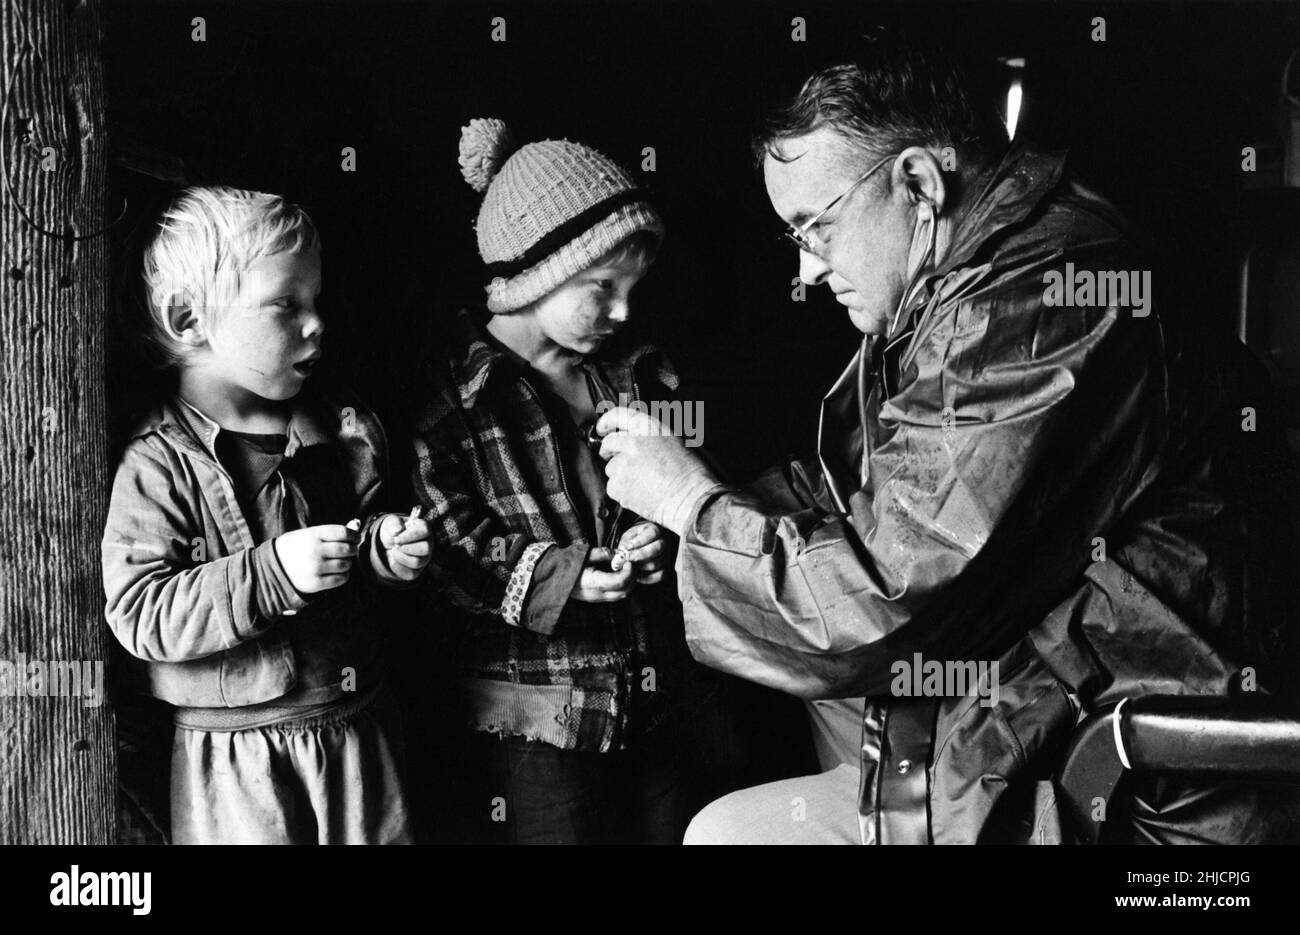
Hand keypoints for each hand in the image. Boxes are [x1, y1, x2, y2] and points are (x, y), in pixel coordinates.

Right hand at [274, 523, 358, 593]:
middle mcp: (315, 551)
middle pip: (347, 549)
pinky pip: (341, 579)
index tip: (356, 538)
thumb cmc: (296, 547)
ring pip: (346, 565)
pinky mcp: (316, 583)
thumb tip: (357, 525)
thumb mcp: (310, 534)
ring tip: (341, 561)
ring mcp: (315, 568)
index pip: (343, 533)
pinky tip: (338, 572)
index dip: (354, 536)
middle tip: (350, 551)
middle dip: (352, 550)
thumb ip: (332, 532)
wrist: (274, 567)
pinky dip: (344, 575)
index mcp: (313, 535)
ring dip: (348, 563)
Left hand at [376, 513, 431, 580]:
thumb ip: (393, 524)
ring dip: (400, 557)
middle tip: (396, 545)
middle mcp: (428, 544)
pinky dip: (397, 567)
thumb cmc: (393, 531)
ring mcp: (424, 559)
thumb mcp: (390, 523)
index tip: (396, 539)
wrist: (389, 546)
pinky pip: (410, 574)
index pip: (424, 531)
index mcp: (424, 528)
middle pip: (425, 549)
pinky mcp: (417, 571)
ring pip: (417, 562)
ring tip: (394, 551)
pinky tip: (393, 560)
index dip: (409, 536)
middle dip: (406, 548)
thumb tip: (397, 530)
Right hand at [570, 547, 635, 602]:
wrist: (550, 575)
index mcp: (593, 582)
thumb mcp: (584, 554)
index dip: (629, 571)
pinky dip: (621, 586)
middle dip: (632, 578)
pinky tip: (618, 574)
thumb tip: (618, 552)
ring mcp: (596, 598)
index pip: (620, 582)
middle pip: (624, 591)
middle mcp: (596, 594)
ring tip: (625, 568)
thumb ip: (603, 553)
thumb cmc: (565, 563)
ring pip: (621, 595)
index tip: (628, 561)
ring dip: (628, 583)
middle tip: (630, 564)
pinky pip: (614, 595)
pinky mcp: (595, 598)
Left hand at [596, 406, 718, 535]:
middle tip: (622, 462)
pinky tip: (640, 493)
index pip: (618, 415)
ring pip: (611, 467)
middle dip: (611, 451)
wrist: (691, 499)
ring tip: (643, 482)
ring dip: (621, 474)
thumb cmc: (689, 473)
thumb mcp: (674, 440)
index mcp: (649, 428)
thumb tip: (633, 437)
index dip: (606, 421)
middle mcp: (633, 442)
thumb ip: (650, 435)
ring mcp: (623, 464)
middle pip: (609, 442)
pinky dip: (622, 491)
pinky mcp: (618, 484)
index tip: (601, 428)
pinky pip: (612, 487)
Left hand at [616, 521, 670, 584]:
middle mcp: (665, 542)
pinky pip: (660, 575)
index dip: (640, 541)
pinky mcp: (667, 568)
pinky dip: (648, 578)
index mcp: (656, 529)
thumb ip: (626, 542)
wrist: (641, 548)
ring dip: (641, 567)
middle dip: (640, 554)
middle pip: (658, 548)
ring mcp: (667, 556)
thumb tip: (623, 552)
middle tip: (628, 558)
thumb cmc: (634, 540)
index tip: (627, 547)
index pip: (653, 532)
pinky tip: (637, 576)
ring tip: (630, 567)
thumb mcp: (629, 536)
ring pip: (657, 563)